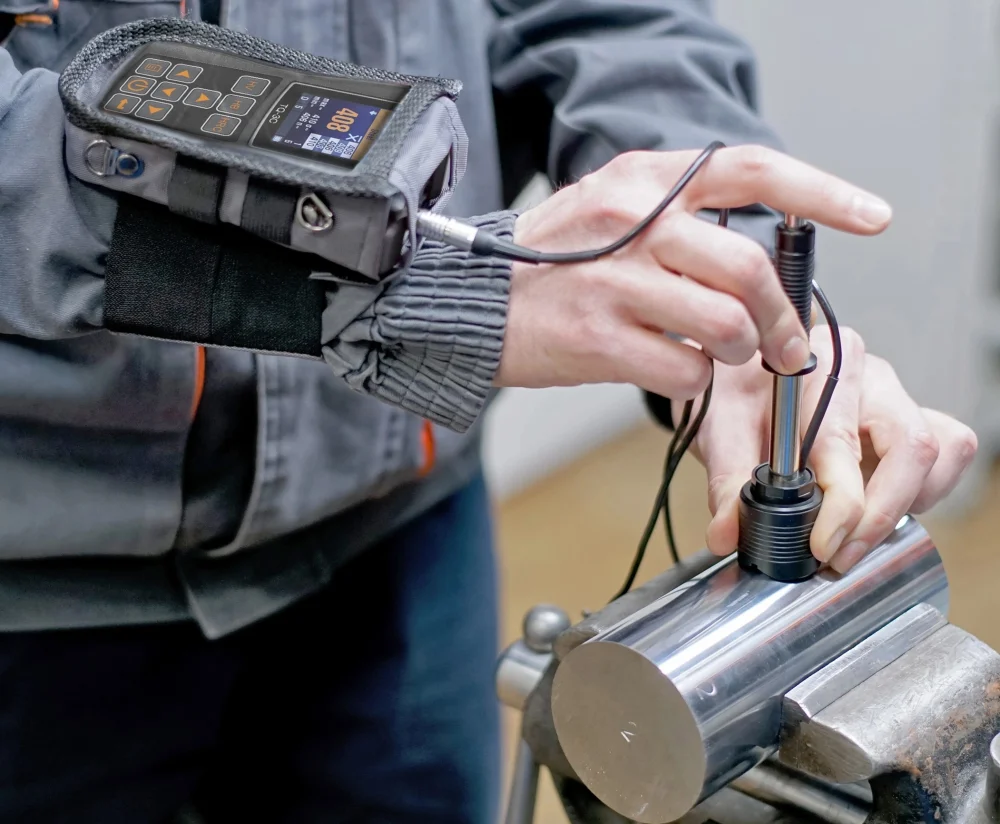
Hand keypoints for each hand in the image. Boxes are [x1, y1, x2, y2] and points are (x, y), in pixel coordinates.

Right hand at [495, 145, 892, 396]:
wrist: (470, 303)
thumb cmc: (551, 263)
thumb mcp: (611, 212)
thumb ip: (681, 218)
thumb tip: (761, 260)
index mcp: (643, 181)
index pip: (748, 170)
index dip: (821, 191)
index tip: (871, 216)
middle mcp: (632, 222)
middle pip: (749, 266)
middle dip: (783, 317)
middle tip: (789, 345)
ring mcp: (614, 282)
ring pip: (725, 323)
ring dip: (737, 351)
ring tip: (717, 354)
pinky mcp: (599, 339)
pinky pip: (685, 368)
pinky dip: (692, 380)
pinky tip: (666, 368)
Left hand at [690, 326, 978, 571]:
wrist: (744, 371)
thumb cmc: (736, 393)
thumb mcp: (719, 430)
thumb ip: (726, 482)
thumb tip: (727, 534)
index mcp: (819, 363)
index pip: (845, 441)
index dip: (842, 505)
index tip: (822, 546)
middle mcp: (867, 373)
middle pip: (911, 447)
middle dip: (881, 515)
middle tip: (841, 557)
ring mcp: (895, 392)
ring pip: (939, 451)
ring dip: (906, 503)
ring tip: (856, 531)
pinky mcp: (913, 414)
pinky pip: (949, 451)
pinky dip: (923, 490)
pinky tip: (880, 507)